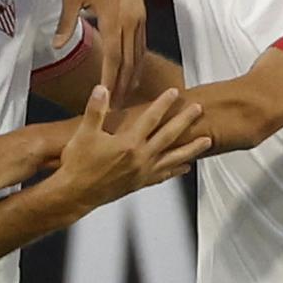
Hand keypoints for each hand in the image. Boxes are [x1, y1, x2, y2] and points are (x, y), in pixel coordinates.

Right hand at [52, 86, 209, 213]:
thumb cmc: (78, 164)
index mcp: (128, 144)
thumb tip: (102, 89)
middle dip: (185, 121)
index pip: (151, 119)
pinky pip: (164, 176)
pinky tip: (185, 167)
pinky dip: (176, 170)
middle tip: (198, 110)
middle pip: (169, 136)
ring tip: (207, 142)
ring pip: (173, 159)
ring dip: (191, 149)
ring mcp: (142, 173)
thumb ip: (95, 110)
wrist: (75, 194)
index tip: (174, 93)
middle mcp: (140, 158)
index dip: (163, 104)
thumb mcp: (84, 133)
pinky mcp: (140, 184)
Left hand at [55, 0, 145, 105]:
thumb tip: (58, 45)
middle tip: (118, 107)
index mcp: (113, 20)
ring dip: (133, 76)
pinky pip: (142, 43)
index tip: (107, 98)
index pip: (114, 58)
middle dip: (123, 85)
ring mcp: (139, 19)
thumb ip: (67, 22)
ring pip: (138, 54)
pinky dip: (138, 60)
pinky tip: (134, 71)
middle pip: (129, 61)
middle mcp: (131, 22)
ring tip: (127, 95)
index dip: (111, 79)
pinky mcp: (142, 15)